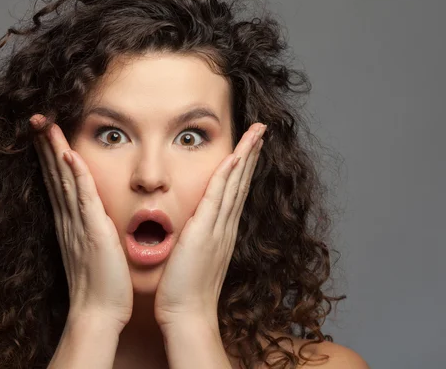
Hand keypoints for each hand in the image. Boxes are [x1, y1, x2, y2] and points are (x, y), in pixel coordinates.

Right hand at [30, 114, 132, 331]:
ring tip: (44, 123)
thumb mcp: (91, 247)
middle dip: (44, 143)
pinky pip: (83, 196)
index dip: (48, 153)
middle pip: (52, 173)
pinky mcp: (93, 231)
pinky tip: (68, 152)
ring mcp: (78, 223)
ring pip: (62, 178)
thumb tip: (90, 212)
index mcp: (69, 221)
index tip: (44, 130)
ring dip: (53, 148)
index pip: (56, 179)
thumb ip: (89, 226)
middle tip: (35, 117)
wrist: (98, 312)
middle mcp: (68, 218)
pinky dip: (75, 174)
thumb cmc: (101, 282)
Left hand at [154, 122, 266, 329]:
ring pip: (235, 184)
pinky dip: (228, 176)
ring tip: (256, 133)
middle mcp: (224, 227)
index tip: (249, 147)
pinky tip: (235, 156)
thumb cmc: (184, 291)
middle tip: (261, 130)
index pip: (235, 192)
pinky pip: (218, 197)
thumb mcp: (192, 258)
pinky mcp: (205, 232)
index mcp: (221, 232)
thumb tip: (190, 229)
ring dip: (246, 156)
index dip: (243, 167)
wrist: (187, 315)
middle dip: (251, 153)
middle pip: (241, 182)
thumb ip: (194, 240)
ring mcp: (217, 229)